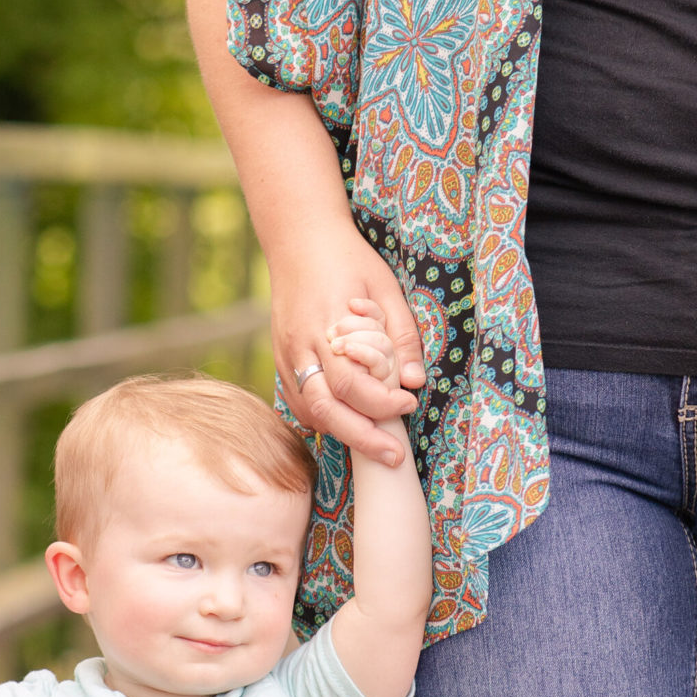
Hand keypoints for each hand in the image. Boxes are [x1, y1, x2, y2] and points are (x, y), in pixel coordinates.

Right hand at [274, 237, 422, 466]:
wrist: (300, 240)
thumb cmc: (349, 261)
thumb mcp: (386, 288)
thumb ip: (401, 336)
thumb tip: (415, 382)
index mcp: (330, 326)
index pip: (353, 383)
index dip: (382, 403)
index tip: (408, 404)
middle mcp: (302, 346)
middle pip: (326, 408)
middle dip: (361, 437)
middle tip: (393, 455)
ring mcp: (287, 354)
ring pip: (308, 410)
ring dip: (341, 432)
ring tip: (373, 444)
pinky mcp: (282, 358)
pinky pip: (298, 401)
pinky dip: (321, 418)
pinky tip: (346, 422)